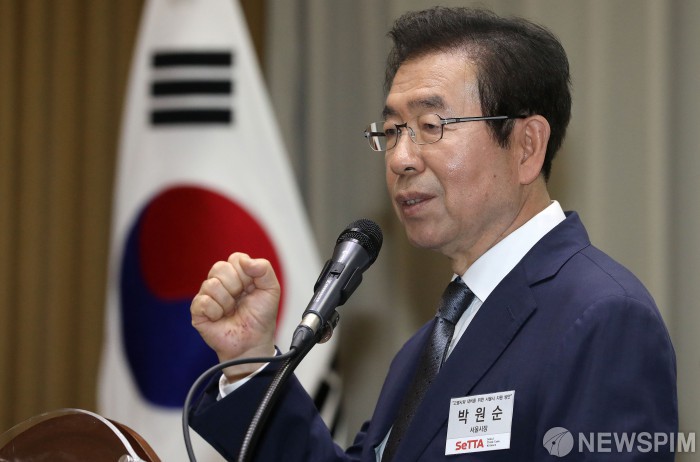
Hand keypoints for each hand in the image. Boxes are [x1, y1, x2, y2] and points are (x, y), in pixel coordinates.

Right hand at [190, 253, 279, 380]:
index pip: (235, 258)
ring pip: (211, 284)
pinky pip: (203, 301)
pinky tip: (221, 318)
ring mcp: (208, 295)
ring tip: (231, 311)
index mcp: (237, 274)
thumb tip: (245, 261)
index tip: (252, 287)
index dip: (246, 273)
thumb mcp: (271, 289)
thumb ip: (264, 269)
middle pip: (220, 267)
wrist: (253, 342)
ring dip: (227, 301)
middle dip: (236, 286)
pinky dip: (216, 312)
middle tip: (241, 300)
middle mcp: (220, 282)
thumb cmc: (261, 317)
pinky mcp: (198, 310)